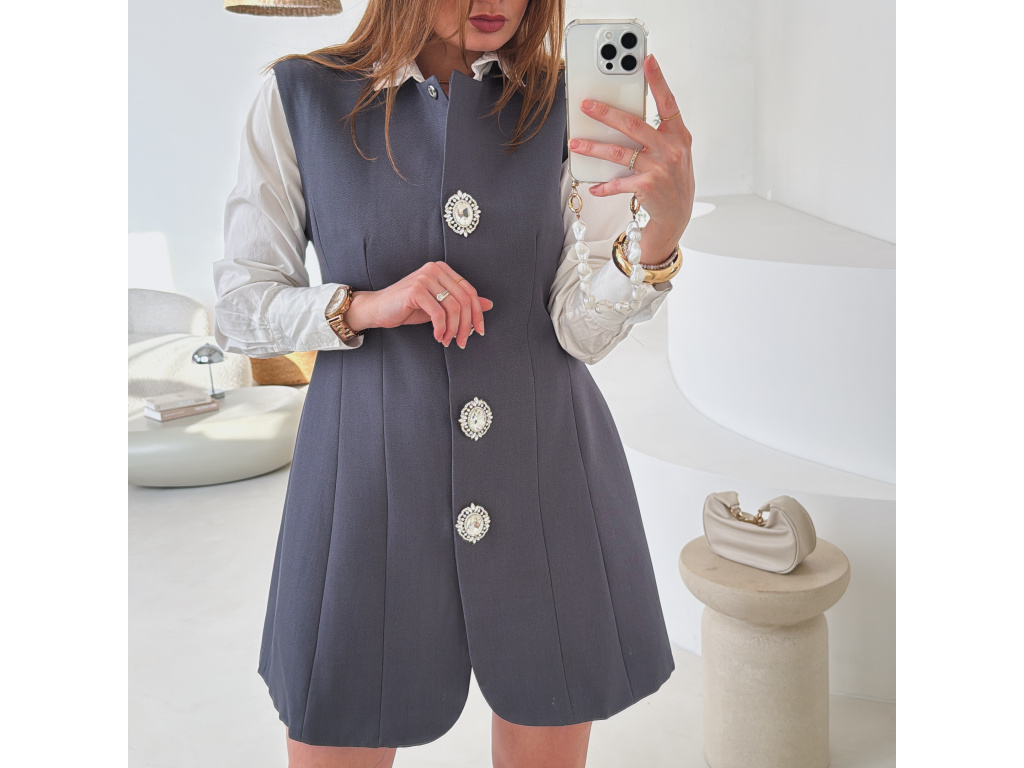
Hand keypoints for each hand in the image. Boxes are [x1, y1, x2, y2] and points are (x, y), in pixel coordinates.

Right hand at [343, 261, 492, 348]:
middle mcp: (435, 269)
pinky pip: (438, 313)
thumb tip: (489, 304)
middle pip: (464, 300)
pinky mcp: (415, 290)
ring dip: (453, 329)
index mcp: (443, 269)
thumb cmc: (408, 307)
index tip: (479, 331)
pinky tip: (438, 337)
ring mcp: (425, 277)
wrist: (378, 309)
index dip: (477, 314)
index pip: (469, 291)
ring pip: (453, 308)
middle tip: (462, 342)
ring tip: (448, 341)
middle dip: (466, 325)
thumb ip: (462, 303)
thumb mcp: (440, 306)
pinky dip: (441, 329)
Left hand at [568, 53, 694, 262]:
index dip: (658, 81)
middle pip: (633, 125)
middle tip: (587, 105)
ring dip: (594, 148)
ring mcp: (659, 168)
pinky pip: (618, 182)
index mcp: (679, 136)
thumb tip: (624, 118)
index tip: (647, 60)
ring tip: (576, 144)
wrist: (678, 215)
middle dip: (606, 113)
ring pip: (619, 152)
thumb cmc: (672, 179)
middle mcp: (671, 150)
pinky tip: (593, 185)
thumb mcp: (674, 153)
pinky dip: (604, 185)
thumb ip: (657, 134)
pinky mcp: (647, 186)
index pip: (668, 103)